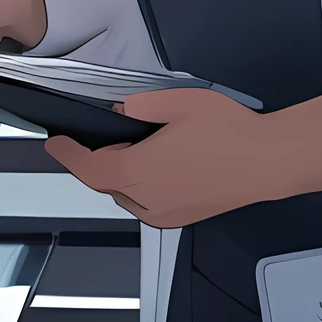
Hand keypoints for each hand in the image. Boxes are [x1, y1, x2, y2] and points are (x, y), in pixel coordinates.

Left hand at [46, 89, 321, 227]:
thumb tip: (119, 110)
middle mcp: (145, 201)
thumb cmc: (226, 130)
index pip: (88, 169)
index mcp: (138, 173)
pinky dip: (143, 187)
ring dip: (124, 175)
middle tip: (115, 134)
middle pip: (107, 183)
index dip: (67, 154)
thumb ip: (141, 104)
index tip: (55, 142)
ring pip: (127, 195)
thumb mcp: (180, 102)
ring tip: (142, 147)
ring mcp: (163, 214)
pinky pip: (147, 204)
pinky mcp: (181, 218)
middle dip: (103, 160)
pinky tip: (164, 165)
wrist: (266, 161)